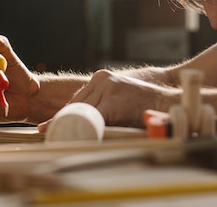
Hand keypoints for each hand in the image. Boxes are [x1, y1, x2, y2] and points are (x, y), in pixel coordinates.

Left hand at [37, 69, 176, 131]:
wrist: (168, 104)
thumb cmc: (145, 106)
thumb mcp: (119, 97)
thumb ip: (102, 102)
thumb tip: (80, 120)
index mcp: (101, 77)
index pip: (76, 98)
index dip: (63, 114)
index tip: (50, 127)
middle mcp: (102, 78)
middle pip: (74, 104)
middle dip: (62, 121)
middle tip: (48, 135)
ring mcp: (107, 89)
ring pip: (80, 112)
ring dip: (69, 127)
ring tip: (57, 140)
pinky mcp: (112, 102)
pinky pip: (91, 120)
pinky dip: (83, 131)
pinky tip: (74, 139)